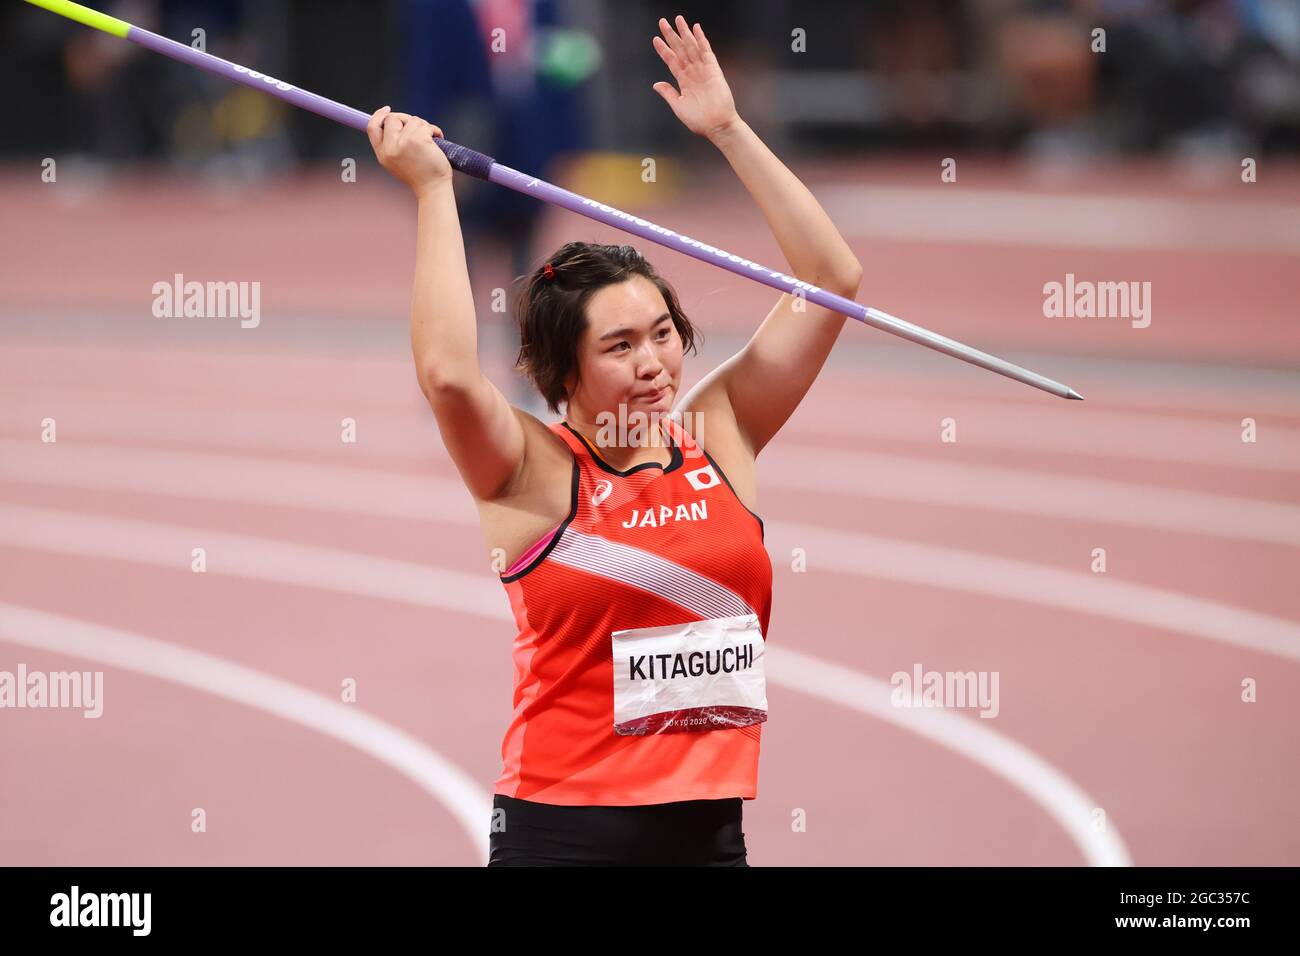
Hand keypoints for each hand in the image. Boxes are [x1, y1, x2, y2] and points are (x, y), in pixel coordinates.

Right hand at [366, 106, 452, 196]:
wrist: (432, 189)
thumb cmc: (420, 176)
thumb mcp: (398, 161)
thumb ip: (393, 144)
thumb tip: (395, 121)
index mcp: (382, 154)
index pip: (372, 127)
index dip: (378, 115)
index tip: (387, 109)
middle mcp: (390, 148)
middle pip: (392, 118)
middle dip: (407, 119)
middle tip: (419, 128)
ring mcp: (403, 143)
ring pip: (413, 120)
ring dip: (424, 127)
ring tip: (431, 141)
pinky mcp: (418, 140)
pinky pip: (426, 125)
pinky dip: (435, 130)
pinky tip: (438, 139)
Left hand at [651, 16, 738, 139]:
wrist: (716, 125)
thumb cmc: (699, 120)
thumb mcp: (678, 106)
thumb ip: (668, 93)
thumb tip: (656, 84)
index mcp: (683, 81)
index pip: (671, 61)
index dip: (663, 50)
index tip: (656, 39)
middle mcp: (692, 73)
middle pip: (680, 50)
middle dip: (671, 36)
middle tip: (663, 22)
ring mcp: (702, 70)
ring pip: (691, 47)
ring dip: (684, 33)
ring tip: (678, 19)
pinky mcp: (713, 70)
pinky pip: (706, 52)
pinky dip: (701, 40)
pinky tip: (696, 28)